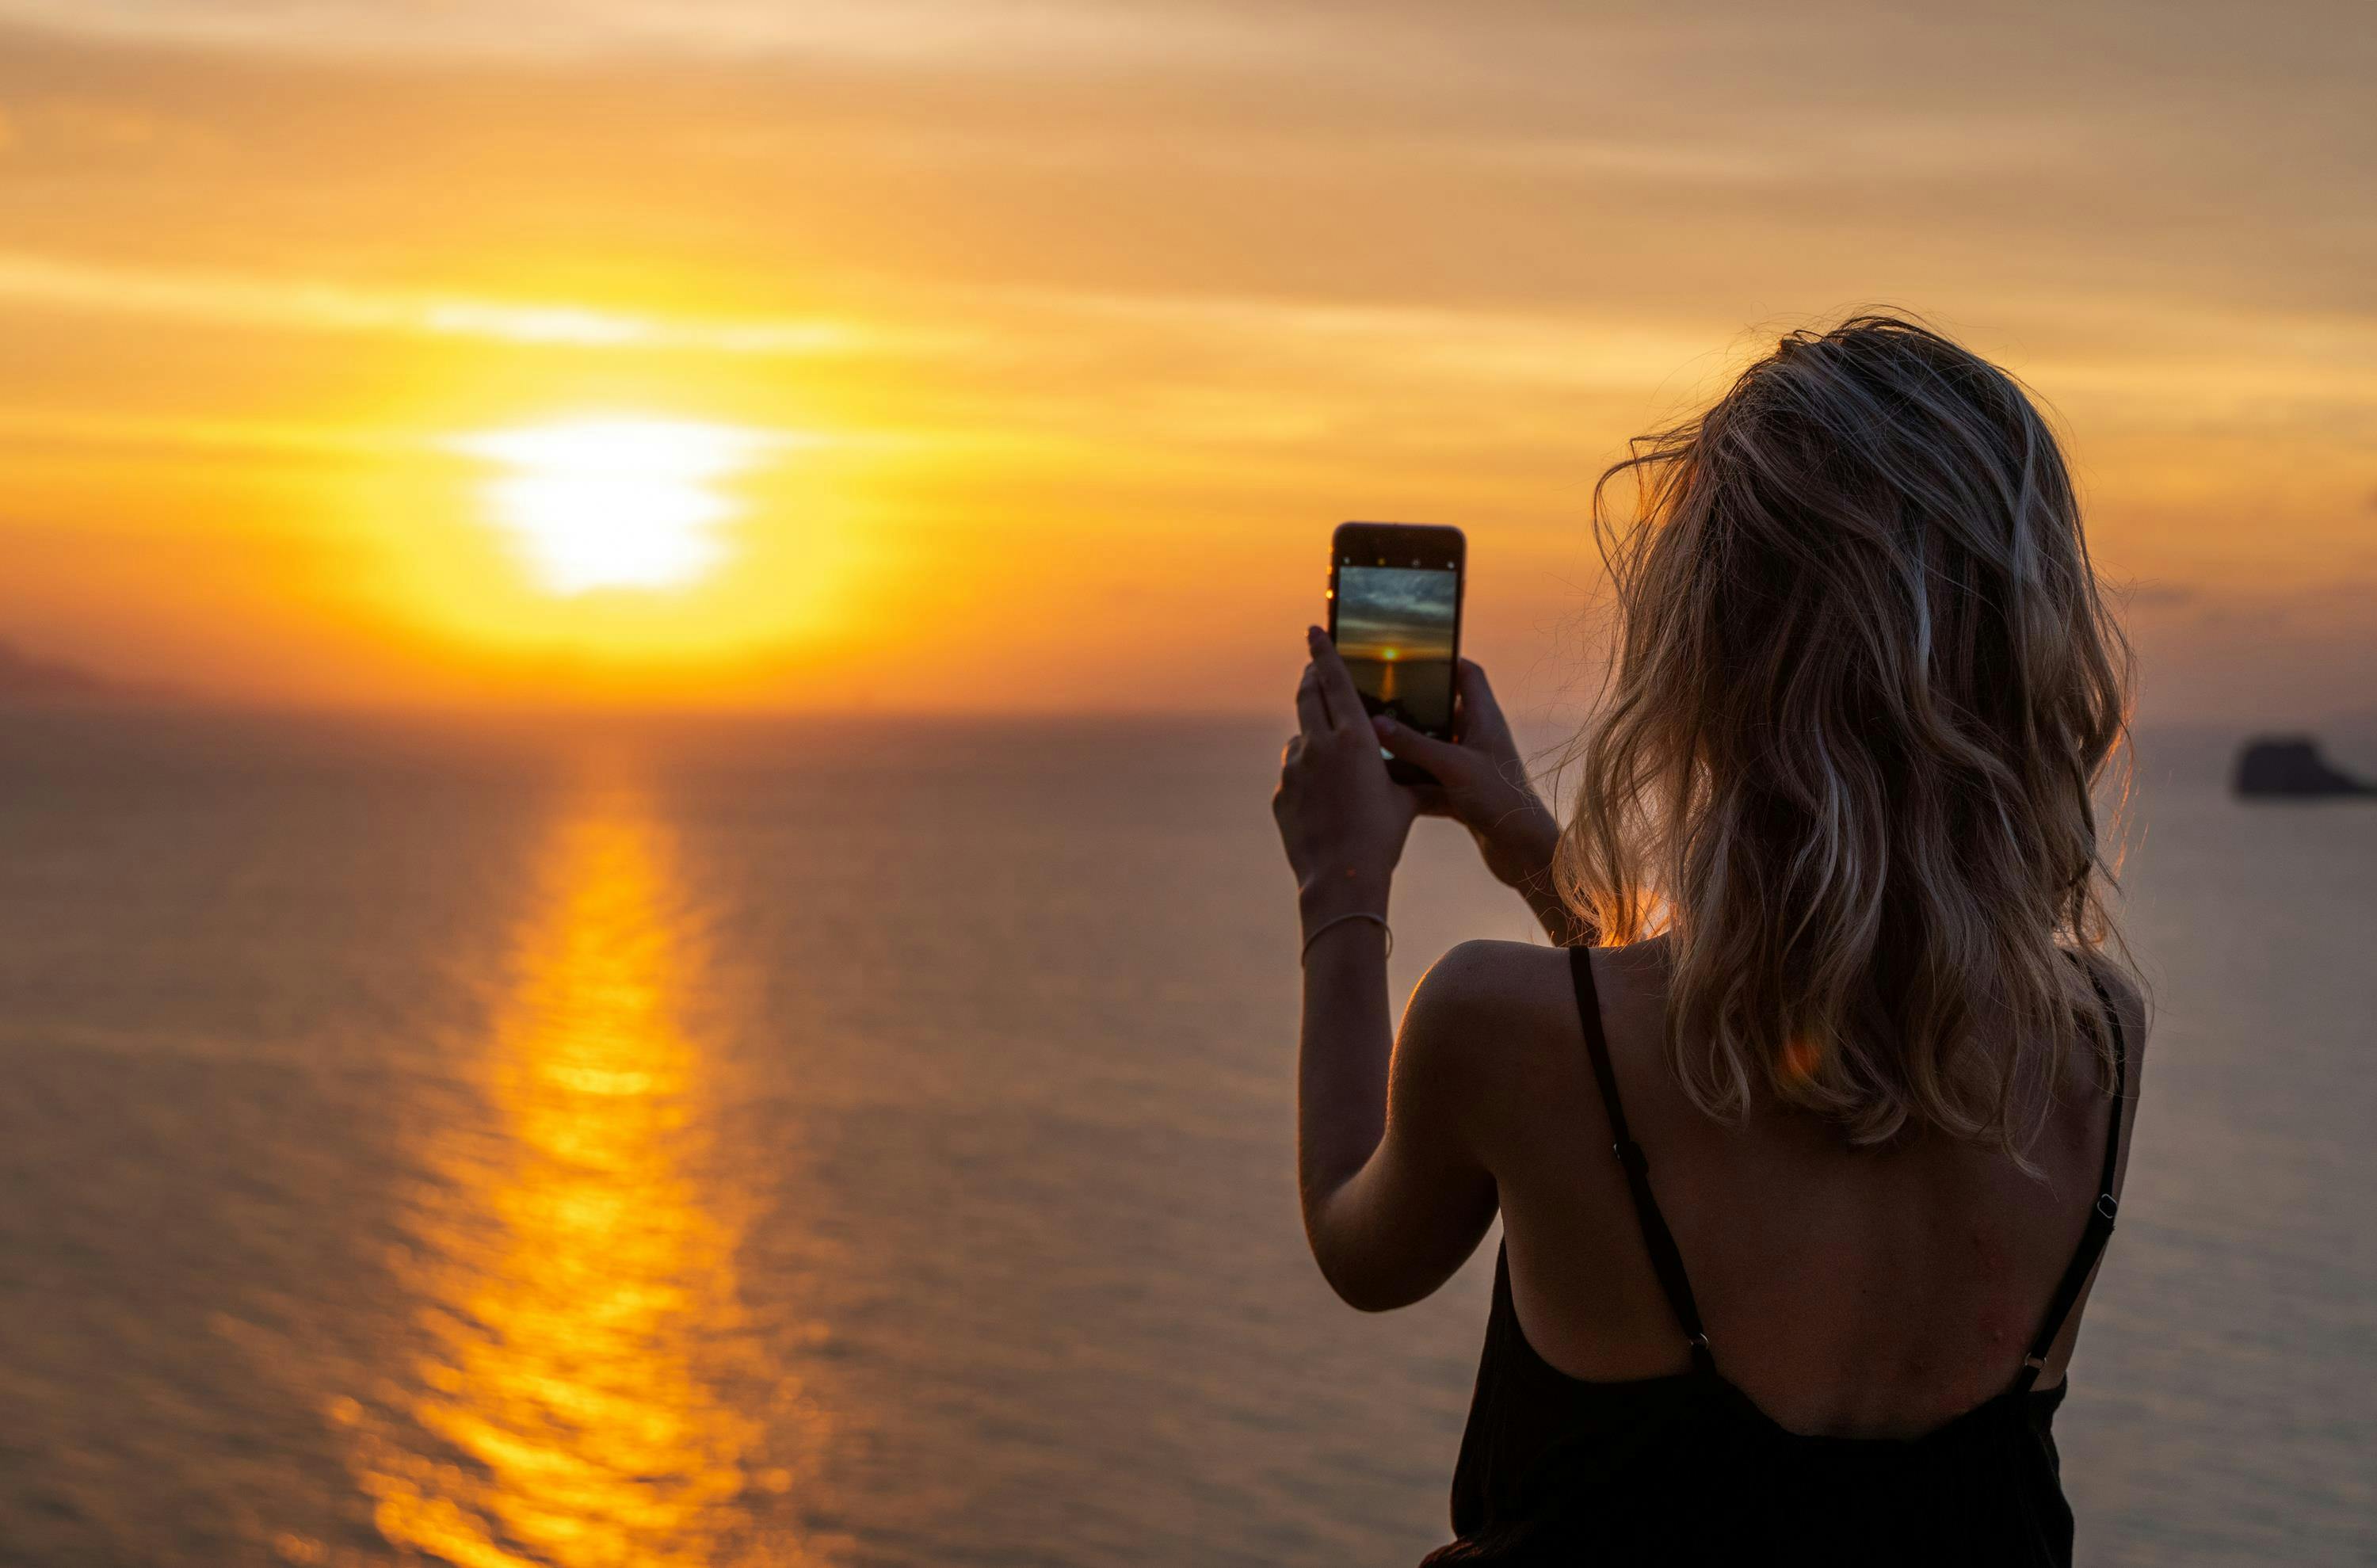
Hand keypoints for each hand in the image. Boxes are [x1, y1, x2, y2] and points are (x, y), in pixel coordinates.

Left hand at [1274, 626, 1418, 922]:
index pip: (1334, 681)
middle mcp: (1318, 746)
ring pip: (1299, 738)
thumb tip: (1424, 764)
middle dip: (1311, 679)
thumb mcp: (1403, 799)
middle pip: (1307, 697)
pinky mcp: (1280, 793)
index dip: (1324, 652)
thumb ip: (1402, 771)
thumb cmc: (1382, 837)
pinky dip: (1306, 773)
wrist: (1341, 878)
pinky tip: (1322, 797)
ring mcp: (1293, 769)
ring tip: (1332, 757)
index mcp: (1354, 740)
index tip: (1313, 630)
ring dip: (1312, 736)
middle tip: (1315, 670)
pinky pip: (1293, 772)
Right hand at [1370, 659, 1559, 894]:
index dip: (1446, 660)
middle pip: (1443, 710)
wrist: (1522, 850)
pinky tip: (1383, 782)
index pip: (1468, 674)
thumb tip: (1374, 722)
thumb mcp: (1452, 766)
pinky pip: (1429, 779)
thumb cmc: (1500, 799)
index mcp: (1484, 718)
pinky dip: (1410, 781)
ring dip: (1407, 747)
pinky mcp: (1461, 792)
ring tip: (1371, 738)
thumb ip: (1413, 744)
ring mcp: (1469, 765)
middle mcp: (1478, 737)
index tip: (1413, 656)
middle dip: (1413, 707)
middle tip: (1377, 699)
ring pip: (1432, 747)